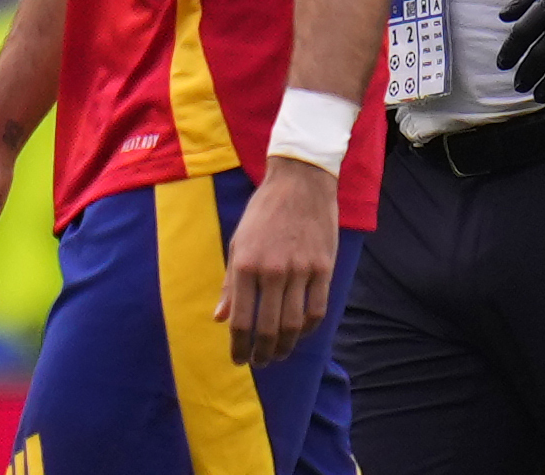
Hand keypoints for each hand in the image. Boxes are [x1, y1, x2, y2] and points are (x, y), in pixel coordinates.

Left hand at [216, 156, 336, 366]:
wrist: (300, 181)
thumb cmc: (264, 212)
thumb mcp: (238, 242)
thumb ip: (231, 282)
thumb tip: (220, 317)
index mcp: (246, 265)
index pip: (241, 321)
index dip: (239, 348)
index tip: (239, 360)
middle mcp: (273, 271)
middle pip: (268, 329)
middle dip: (262, 354)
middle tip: (260, 363)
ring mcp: (301, 269)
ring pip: (294, 324)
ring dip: (285, 347)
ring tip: (279, 355)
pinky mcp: (324, 267)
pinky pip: (318, 308)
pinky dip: (310, 328)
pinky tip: (302, 333)